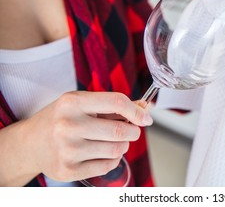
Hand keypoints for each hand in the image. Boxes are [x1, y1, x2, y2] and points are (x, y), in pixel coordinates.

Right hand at [24, 91, 152, 181]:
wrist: (29, 144)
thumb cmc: (61, 119)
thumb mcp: (82, 103)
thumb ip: (113, 105)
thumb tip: (145, 108)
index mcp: (73, 102)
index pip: (117, 102)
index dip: (137, 111)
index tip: (146, 118)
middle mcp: (68, 125)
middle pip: (120, 130)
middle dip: (133, 131)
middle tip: (131, 130)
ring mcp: (68, 150)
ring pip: (117, 149)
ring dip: (123, 145)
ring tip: (114, 141)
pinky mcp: (69, 170)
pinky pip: (108, 166)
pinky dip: (113, 159)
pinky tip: (103, 153)